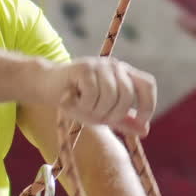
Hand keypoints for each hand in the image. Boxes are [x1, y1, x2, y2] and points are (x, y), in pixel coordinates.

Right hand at [41, 57, 156, 135]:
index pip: (147, 85)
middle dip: (114, 114)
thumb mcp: (103, 113)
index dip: (148, 104)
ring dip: (96, 110)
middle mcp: (115, 66)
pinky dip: (84, 104)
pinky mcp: (84, 67)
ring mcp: (100, 65)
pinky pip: (92, 94)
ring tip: (83, 108)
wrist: (48, 87)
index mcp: (124, 74)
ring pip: (110, 96)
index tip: (140, 122)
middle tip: (98, 118)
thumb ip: (123, 120)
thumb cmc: (78, 100)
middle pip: (127, 94)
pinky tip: (73, 101)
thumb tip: (145, 130)